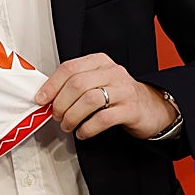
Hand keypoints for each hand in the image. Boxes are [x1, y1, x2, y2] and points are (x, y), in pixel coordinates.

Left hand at [34, 52, 178, 139]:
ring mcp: (123, 90)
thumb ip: (74, 85)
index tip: (41, 99)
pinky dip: (88, 127)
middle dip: (61, 103)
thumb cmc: (119, 95)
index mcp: (99, 62)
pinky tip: (83, 132)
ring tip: (68, 125)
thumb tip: (46, 97)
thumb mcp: (97, 82)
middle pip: (77, 84)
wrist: (153, 107)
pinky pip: (103, 118)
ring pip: (89, 100)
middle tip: (56, 115)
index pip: (69, 68)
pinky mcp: (131, 109)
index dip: (51, 85)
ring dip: (72, 116)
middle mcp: (112, 72)